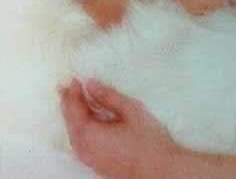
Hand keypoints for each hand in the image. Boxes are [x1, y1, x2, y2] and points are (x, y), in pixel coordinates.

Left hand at [59, 78, 179, 178]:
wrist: (158, 168)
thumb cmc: (147, 140)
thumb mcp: (131, 111)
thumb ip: (109, 96)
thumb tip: (91, 84)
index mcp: (89, 133)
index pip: (74, 108)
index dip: (73, 92)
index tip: (74, 78)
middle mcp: (82, 148)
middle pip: (70, 121)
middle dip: (68, 103)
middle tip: (66, 86)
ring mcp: (87, 158)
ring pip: (73, 132)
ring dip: (73, 115)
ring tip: (74, 100)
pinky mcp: (95, 163)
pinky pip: (79, 141)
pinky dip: (79, 127)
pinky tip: (86, 121)